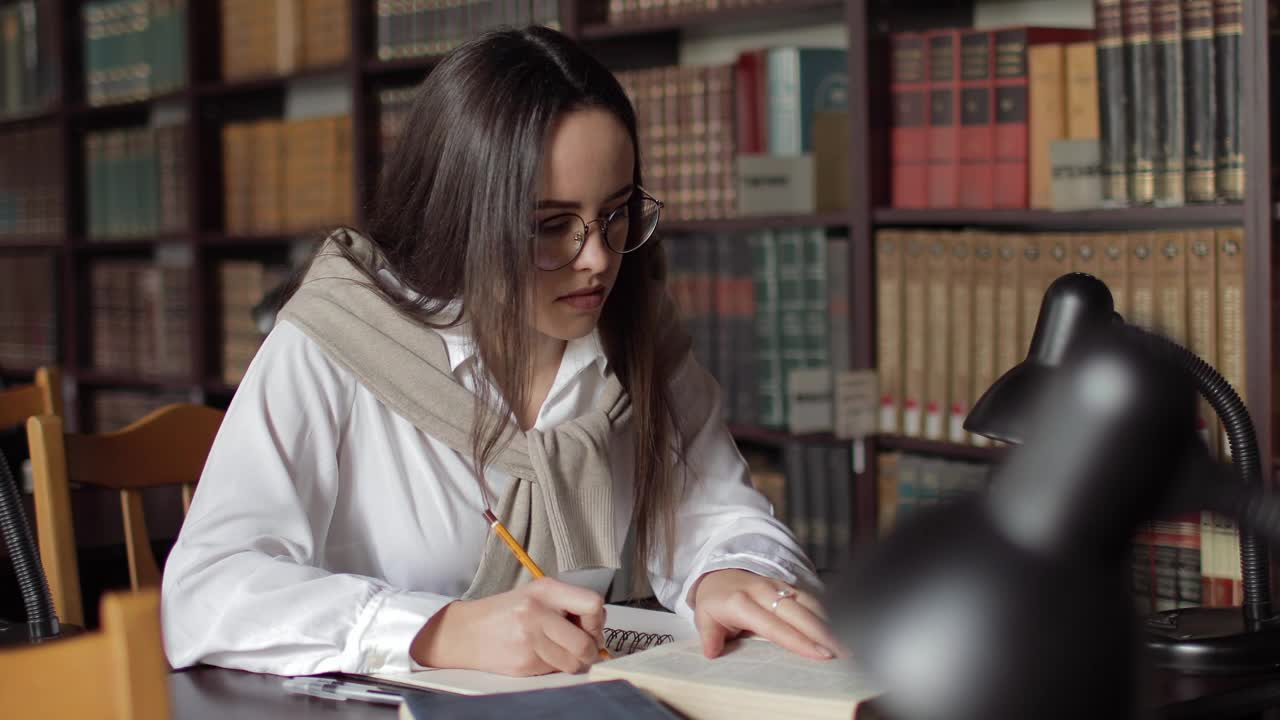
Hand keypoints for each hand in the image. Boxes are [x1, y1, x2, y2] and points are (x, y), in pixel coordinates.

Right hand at [410, 577, 606, 675]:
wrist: (465, 632)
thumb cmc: (505, 612)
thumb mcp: (536, 594)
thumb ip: (568, 604)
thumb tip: (599, 624)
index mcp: (545, 590)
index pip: (592, 604)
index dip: (597, 621)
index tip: (591, 627)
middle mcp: (538, 612)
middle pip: (585, 642)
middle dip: (590, 650)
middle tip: (583, 648)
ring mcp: (530, 640)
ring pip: (573, 662)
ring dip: (573, 662)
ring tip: (559, 651)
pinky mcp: (524, 663)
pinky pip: (555, 671)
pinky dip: (554, 667)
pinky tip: (540, 655)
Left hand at [691, 569, 838, 660]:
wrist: (719, 574)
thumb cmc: (716, 601)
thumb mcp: (705, 619)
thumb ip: (710, 637)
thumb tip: (713, 652)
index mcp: (742, 602)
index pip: (775, 626)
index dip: (799, 641)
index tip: (821, 654)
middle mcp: (763, 591)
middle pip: (799, 613)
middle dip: (824, 633)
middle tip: (845, 651)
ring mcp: (778, 585)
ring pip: (810, 602)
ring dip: (831, 622)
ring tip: (849, 643)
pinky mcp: (788, 584)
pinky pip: (811, 597)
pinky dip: (827, 612)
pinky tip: (841, 625)